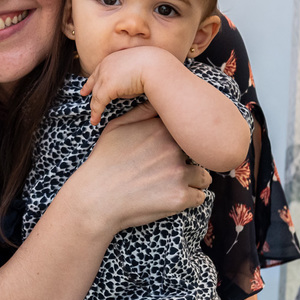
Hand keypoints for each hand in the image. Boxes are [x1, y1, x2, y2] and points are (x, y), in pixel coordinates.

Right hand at [67, 107, 209, 233]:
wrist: (96, 198)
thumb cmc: (104, 161)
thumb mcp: (117, 127)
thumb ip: (142, 112)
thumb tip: (159, 101)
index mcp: (160, 129)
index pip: (188, 130)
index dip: (183, 140)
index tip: (174, 149)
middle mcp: (173, 148)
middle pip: (199, 152)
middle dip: (189, 160)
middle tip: (171, 169)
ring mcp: (179, 173)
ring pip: (204, 176)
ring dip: (193, 180)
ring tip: (173, 184)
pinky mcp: (180, 198)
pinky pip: (200, 197)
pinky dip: (189, 199)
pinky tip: (171, 197)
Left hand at [81, 47, 175, 124]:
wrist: (155, 65)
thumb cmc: (154, 66)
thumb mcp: (139, 66)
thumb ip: (131, 73)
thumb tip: (133, 82)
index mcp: (113, 59)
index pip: (99, 70)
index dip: (93, 79)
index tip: (87, 87)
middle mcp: (105, 65)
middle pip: (95, 82)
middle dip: (89, 90)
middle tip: (83, 95)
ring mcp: (105, 76)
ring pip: (96, 95)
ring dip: (94, 108)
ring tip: (94, 118)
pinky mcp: (106, 87)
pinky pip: (98, 103)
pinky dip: (96, 113)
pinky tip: (95, 121)